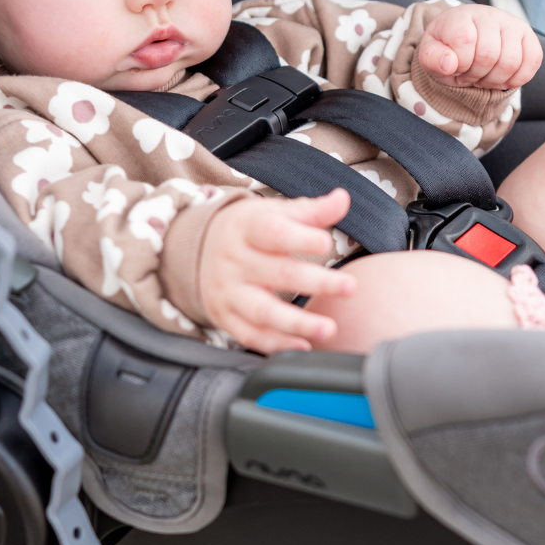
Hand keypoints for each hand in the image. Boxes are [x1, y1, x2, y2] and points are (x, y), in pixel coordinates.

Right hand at [198, 189, 355, 353]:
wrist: (195, 250)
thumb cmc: (247, 231)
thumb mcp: (272, 213)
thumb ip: (310, 211)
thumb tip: (343, 199)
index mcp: (246, 228)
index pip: (273, 232)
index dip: (299, 238)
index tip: (326, 242)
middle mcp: (235, 261)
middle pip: (278, 273)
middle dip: (316, 282)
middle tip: (349, 287)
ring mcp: (229, 292)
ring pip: (263, 311)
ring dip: (297, 323)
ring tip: (328, 329)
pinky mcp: (226, 318)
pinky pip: (251, 335)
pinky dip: (277, 344)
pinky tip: (303, 346)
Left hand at [419, 4, 541, 88]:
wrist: (465, 42)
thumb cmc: (449, 51)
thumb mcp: (430, 56)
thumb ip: (432, 59)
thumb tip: (449, 64)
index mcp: (462, 16)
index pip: (464, 41)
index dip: (459, 64)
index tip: (455, 66)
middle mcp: (489, 14)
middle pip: (489, 56)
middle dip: (476, 75)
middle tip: (470, 74)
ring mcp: (512, 24)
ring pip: (510, 62)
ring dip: (494, 80)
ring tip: (484, 76)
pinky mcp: (528, 37)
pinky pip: (532, 62)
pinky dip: (517, 79)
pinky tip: (502, 78)